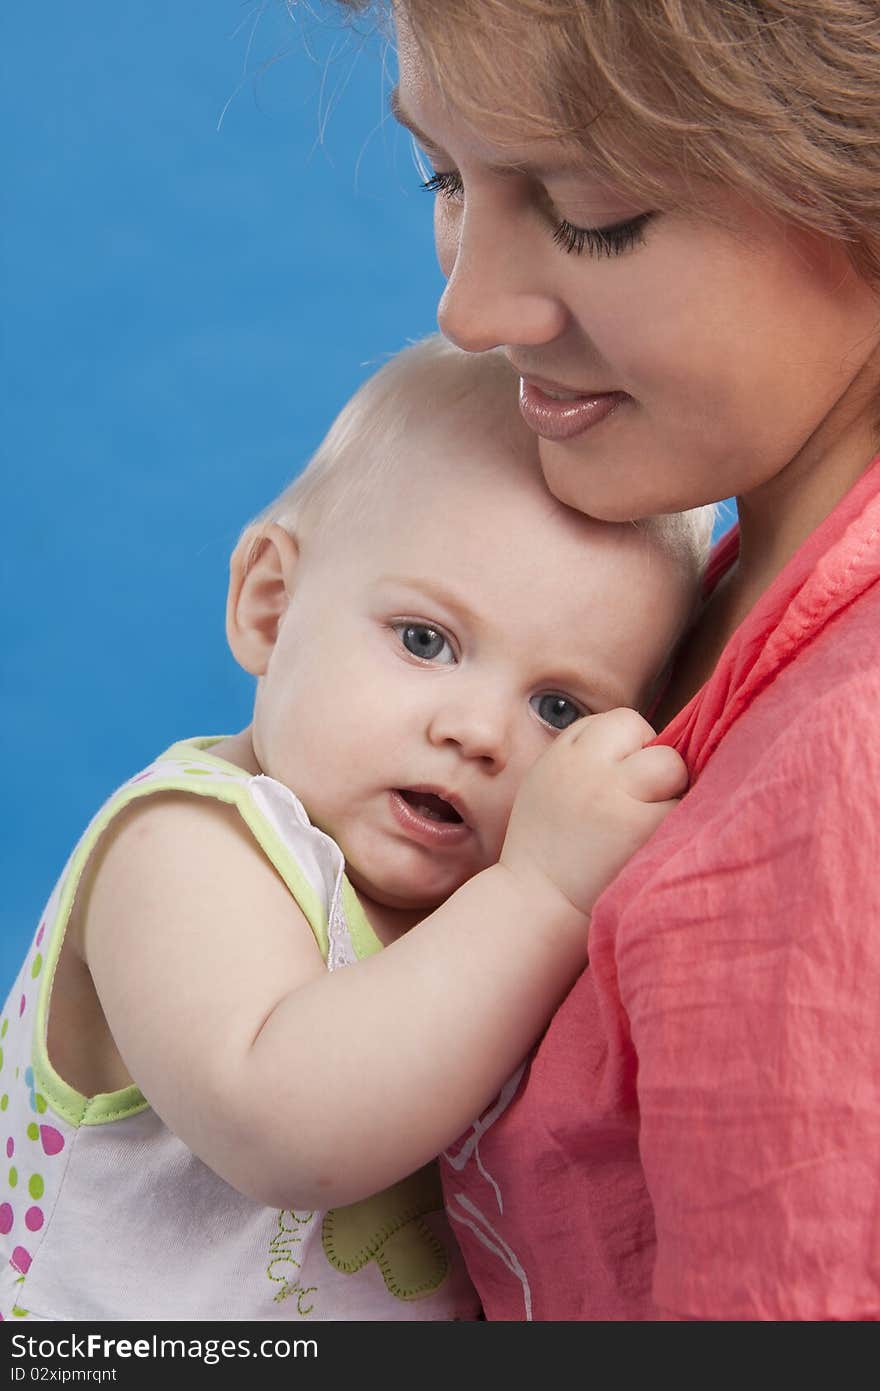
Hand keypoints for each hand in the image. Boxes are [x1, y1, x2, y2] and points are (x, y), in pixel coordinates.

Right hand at [500, 708, 687, 918]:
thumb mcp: (546, 784)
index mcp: (563, 755)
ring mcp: (617, 797)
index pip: (619, 722)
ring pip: (671, 766)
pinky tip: (653, 845)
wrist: (535, 904)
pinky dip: (677, 825)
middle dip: (651, 763)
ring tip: (647, 822)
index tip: (621, 780)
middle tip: (640, 801)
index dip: (629, 748)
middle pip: (646, 734)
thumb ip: (584, 757)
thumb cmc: (547, 850)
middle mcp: (588, 769)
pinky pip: (683, 808)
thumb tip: (643, 742)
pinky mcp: (643, 829)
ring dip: (670, 790)